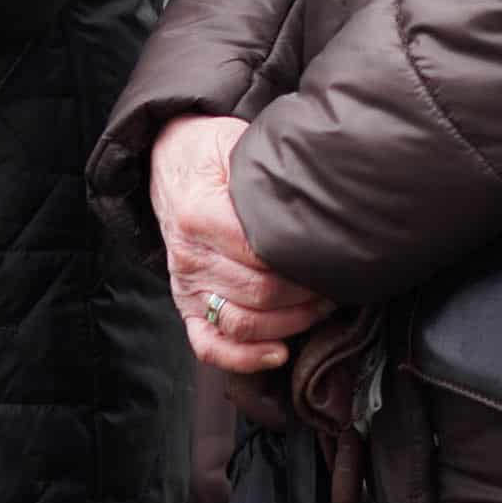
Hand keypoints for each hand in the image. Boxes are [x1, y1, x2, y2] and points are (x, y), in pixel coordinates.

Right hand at [152, 114, 332, 372]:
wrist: (167, 160)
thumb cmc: (212, 153)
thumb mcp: (237, 145)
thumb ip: (268, 175)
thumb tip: (318, 196)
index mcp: (200, 215)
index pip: (262, 256)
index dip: (304, 264)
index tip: (332, 258)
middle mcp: (188, 255)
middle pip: (260, 294)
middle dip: (306, 295)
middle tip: (335, 283)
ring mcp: (184, 283)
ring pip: (242, 324)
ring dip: (289, 323)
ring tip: (317, 306)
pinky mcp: (184, 302)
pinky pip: (207, 345)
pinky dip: (243, 358)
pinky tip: (277, 352)